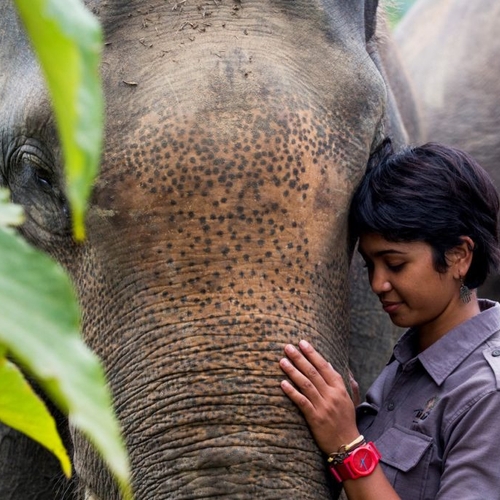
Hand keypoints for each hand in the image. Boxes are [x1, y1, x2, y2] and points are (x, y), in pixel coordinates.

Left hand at [280, 340, 359, 454]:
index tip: (303, 343)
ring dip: (293, 371)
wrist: (347, 445)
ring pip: (305, 384)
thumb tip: (337, 365)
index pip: (324, 366)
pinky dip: (292, 392)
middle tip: (288, 347)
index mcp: (340, 388)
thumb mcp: (351, 399)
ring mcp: (323, 406)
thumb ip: (347, 381)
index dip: (313, 354)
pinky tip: (283, 383)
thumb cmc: (347, 420)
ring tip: (282, 361)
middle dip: (299, 357)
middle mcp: (332, 395)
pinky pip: (301, 402)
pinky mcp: (315, 418)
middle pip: (313, 372)